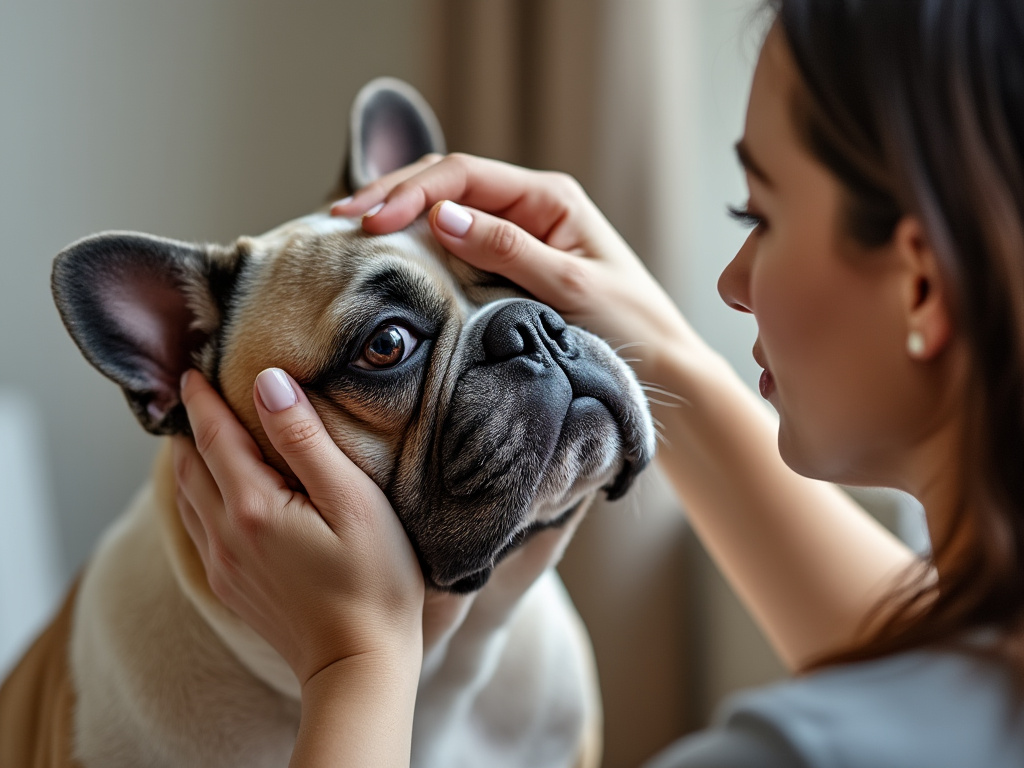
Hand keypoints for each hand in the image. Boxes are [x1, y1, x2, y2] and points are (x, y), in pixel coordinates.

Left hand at [173, 368, 424, 690]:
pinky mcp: (234, 587)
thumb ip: (305, 440)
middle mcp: (226, 535)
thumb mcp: (352, 500)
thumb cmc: (374, 581)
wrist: (361, 665)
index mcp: (254, 507)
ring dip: (190, 462)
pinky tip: (215, 492)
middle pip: (190, 466)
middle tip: (194, 394)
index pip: (213, 436)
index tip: (193, 369)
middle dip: (189, 427)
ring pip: (188, 499)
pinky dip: (198, 497)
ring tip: (200, 436)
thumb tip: (267, 384)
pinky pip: (200, 528)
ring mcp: (225, 565)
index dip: (201, 400)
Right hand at [331, 153, 705, 381]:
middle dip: (392, 195)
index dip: (411, 193)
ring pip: (444, 212)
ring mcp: (516, 236)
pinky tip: (387, 257)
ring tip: (348, 231)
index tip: (369, 221)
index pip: (462, 176)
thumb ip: (506, 249)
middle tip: (340, 218)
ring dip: (398, 217)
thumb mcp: (568, 287)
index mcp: (548, 198)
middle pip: (446, 184)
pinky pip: (454, 248)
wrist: (660, 369)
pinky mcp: (507, 267)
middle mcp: (529, 208)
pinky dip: (417, 248)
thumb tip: (440, 215)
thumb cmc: (629, 327)